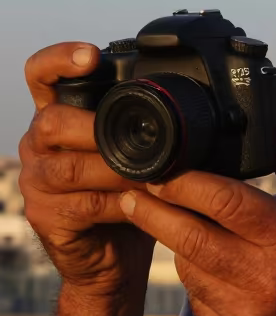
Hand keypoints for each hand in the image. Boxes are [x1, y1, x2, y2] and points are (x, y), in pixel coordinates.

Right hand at [18, 43, 153, 296]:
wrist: (112, 260)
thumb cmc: (128, 196)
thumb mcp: (135, 151)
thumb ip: (142, 125)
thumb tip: (198, 101)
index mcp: (58, 116)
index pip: (41, 74)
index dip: (60, 59)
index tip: (91, 55)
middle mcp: (38, 144)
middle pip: (53, 121)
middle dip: (97, 127)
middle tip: (136, 137)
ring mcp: (37, 181)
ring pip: (71, 166)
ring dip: (118, 169)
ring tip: (153, 174)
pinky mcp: (46, 217)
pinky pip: (84, 203)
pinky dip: (121, 202)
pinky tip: (144, 202)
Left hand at [119, 122, 275, 315]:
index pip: (226, 201)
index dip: (185, 182)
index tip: (160, 167)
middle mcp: (264, 279)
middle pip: (190, 235)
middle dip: (154, 209)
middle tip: (132, 190)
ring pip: (188, 267)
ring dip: (175, 243)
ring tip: (170, 222)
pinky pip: (197, 300)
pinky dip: (195, 278)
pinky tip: (204, 265)